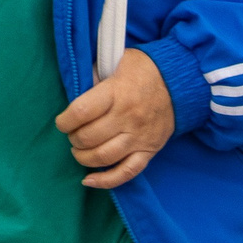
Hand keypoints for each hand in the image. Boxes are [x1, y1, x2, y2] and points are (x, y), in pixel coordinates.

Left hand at [56, 48, 174, 188]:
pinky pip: (126, 173)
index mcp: (118, 92)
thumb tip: (73, 95)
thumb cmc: (143, 70)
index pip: (81, 112)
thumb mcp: (116, 61)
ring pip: (103, 158)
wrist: (180, 82)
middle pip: (88, 137)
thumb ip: (94, 76)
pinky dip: (106, 181)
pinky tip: (89, 180)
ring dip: (83, 158)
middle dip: (73, 138)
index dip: (64, 120)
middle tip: (72, 134)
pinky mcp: (149, 151)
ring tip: (79, 151)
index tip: (62, 121)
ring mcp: (139, 137)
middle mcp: (128, 117)